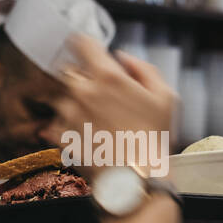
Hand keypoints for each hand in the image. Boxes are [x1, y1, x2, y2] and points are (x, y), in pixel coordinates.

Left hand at [56, 34, 176, 176]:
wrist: (137, 181)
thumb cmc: (154, 140)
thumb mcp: (165, 96)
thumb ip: (143, 68)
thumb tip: (122, 58)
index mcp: (107, 77)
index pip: (80, 42)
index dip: (85, 46)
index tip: (89, 53)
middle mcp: (82, 92)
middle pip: (68, 71)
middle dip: (81, 79)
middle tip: (100, 97)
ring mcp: (67, 114)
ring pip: (62, 98)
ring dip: (74, 104)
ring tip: (97, 124)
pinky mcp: (59, 136)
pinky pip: (57, 123)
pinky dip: (68, 128)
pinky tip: (89, 138)